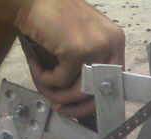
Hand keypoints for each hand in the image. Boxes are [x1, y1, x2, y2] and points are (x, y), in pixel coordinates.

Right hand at [14, 0, 124, 117]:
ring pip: (80, 90)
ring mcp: (95, 46)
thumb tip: (84, 101)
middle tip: (61, 108)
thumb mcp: (80, 40)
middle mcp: (111, 43)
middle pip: (100, 89)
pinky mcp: (76, 51)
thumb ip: (87, 65)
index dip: (96, 98)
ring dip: (57, 94)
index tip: (80, 107)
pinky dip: (45, 79)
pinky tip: (36, 66)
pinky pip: (61, 81)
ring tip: (43, 85)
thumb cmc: (50, 19)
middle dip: (79, 106)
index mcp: (115, 40)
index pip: (114, 80)